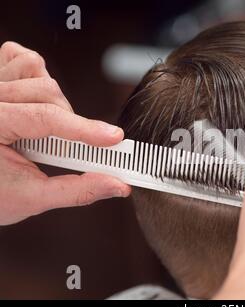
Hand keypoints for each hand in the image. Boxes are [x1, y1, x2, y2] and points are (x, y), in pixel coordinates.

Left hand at [0, 42, 130, 224]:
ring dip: (53, 95)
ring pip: (34, 68)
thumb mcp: (31, 198)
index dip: (85, 129)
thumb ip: (77, 191)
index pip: (46, 118)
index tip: (112, 138)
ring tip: (50, 122)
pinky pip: (17, 57)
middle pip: (46, 91)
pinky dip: (36, 74)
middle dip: (69, 120)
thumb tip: (114, 184)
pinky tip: (36, 101)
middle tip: (74, 145)